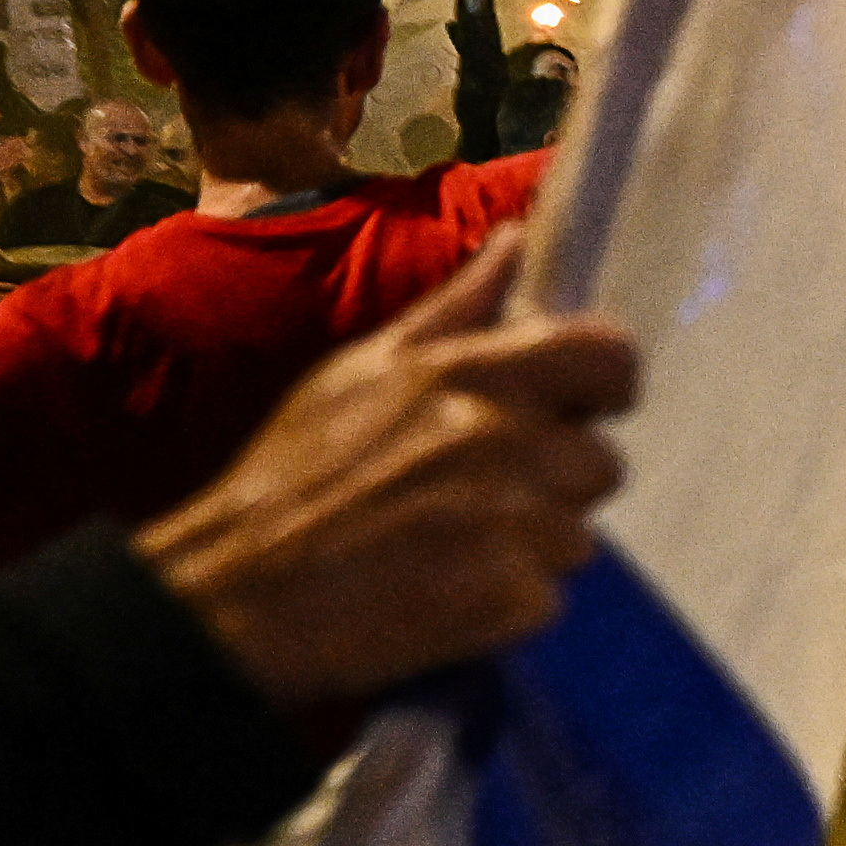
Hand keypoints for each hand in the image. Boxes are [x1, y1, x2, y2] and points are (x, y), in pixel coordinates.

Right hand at [139, 231, 640, 710]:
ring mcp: (511, 521)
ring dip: (527, 550)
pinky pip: (548, 597)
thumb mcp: (363, 371)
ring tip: (443, 547)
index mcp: (470, 373)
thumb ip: (457, 310)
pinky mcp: (510, 598)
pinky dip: (505, 605)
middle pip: (600, 462)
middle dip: (551, 485)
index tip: (578, 411)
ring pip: (576, 537)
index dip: (605, 387)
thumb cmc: (294, 476)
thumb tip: (515, 241)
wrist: (235, 591)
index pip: (610, 357)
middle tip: (466, 499)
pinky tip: (439, 593)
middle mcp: (501, 437)